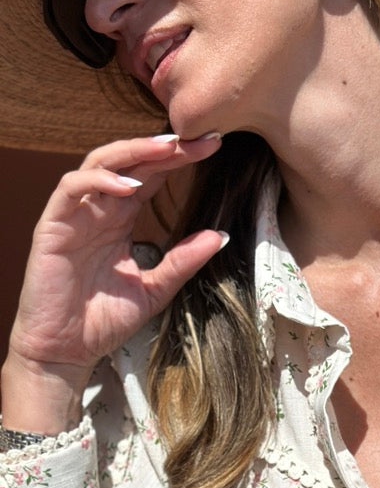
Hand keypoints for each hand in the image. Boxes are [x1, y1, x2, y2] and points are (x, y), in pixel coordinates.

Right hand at [4, 132, 225, 425]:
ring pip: (99, 163)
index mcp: (120, 218)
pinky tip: (129, 188)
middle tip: (200, 137)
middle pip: (129, 161)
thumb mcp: (156, 288)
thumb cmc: (104, 320)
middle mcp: (97, 209)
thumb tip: (220, 236)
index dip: (179, 159)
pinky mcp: (53, 226)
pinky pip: (71, 189)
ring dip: (133, 152)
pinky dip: (100, 182)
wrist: (67, 350)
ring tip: (169, 149)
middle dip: (164, 146)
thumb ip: (183, 260)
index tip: (214, 147)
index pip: (150, 176)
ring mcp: (74, 214)